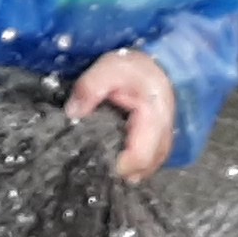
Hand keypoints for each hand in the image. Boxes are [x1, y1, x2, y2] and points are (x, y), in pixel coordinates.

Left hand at [66, 49, 178, 180]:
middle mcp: (165, 130)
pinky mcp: (160, 139)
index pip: (141, 156)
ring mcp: (165, 136)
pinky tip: (119, 163)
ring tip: (106, 167)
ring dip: (130, 171)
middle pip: (147, 166)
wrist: (152, 63)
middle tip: (98, 167)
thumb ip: (90, 88)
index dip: (120, 166)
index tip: (98, 163)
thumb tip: (72, 113)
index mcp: (154, 115)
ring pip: (151, 166)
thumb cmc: (131, 67)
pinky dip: (136, 165)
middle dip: (123, 172)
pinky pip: (152, 160)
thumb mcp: (107, 68)